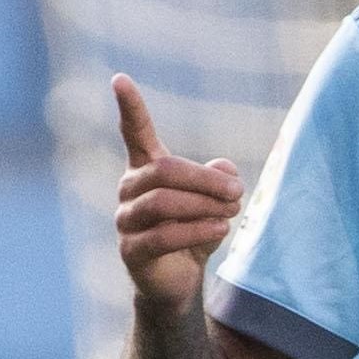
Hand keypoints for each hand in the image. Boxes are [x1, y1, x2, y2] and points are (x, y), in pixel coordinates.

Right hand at [113, 74, 243, 305]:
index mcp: (146, 168)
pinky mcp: (131, 250)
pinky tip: (221, 228)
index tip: (119, 78)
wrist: (181, 279)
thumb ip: (220, 179)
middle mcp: (129, 189)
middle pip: (165, 170)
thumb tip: (225, 170)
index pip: (135, 132)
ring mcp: (126, 220)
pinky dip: (198, 229)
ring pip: (164, 202)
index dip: (129, 106)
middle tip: (238, 192)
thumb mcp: (216, 200)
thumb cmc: (196, 228)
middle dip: (206, 180)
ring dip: (205, 205)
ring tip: (232, 212)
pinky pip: (164, 234)